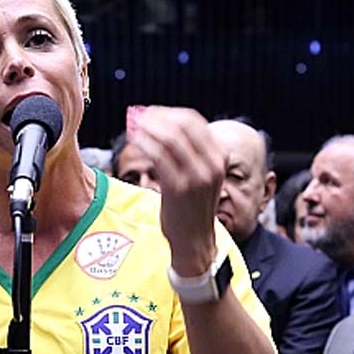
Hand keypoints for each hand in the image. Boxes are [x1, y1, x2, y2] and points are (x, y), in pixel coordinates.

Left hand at [126, 105, 222, 274]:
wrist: (195, 240)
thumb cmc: (192, 207)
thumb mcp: (202, 176)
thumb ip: (192, 154)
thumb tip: (167, 128)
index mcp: (219, 156)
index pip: (194, 121)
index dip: (170, 113)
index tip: (152, 112)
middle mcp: (212, 164)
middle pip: (182, 126)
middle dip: (157, 118)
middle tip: (138, 117)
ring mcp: (197, 176)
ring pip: (170, 139)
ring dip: (148, 130)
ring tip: (133, 129)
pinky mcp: (179, 188)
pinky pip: (159, 158)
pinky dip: (145, 146)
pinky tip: (135, 143)